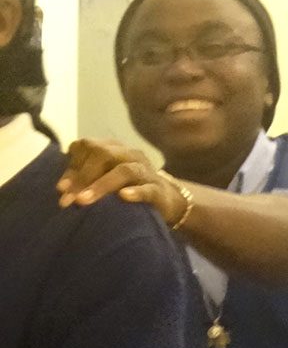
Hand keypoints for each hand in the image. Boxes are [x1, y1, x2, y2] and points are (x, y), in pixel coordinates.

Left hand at [57, 138, 187, 226]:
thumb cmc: (128, 188)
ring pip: (124, 170)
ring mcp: (146, 171)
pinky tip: (123, 197)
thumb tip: (61, 188)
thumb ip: (85, 177)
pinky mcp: (159, 189)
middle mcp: (130, 155)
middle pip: (104, 154)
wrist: (167, 199)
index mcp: (114, 148)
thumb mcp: (104, 178)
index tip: (61, 188)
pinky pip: (148, 188)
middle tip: (68, 199)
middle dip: (83, 176)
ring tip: (84, 201)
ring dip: (101, 185)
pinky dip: (135, 192)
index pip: (88, 146)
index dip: (72, 165)